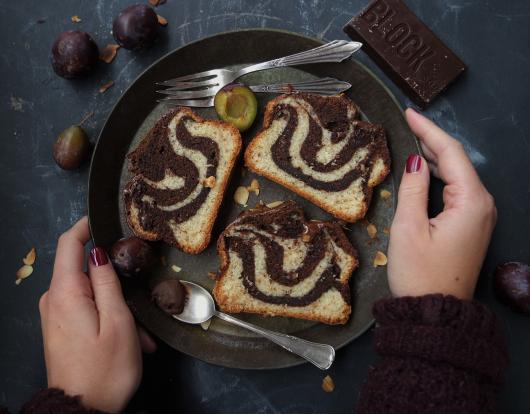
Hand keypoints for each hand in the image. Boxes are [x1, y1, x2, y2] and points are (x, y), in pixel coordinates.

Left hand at [39, 217, 155, 412]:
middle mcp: (54, 300)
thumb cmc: (104, 370)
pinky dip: (111, 319)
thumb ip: (108, 282)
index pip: (69, 243)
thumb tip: (100, 252)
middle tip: (141, 299)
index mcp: (65, 293)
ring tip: (141, 335)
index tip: (105, 218)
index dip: (86, 225)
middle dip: (117, 282)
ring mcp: (56, 314)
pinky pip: (88, 310)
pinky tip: (131, 341)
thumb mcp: (117, 321)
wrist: (82, 412)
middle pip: (85, 270)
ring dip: (119, 307)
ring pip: (92, 293)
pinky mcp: (62, 327)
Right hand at [388, 109, 496, 299]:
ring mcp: (480, 217)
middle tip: (407, 123)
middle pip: (457, 162)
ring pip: (457, 176)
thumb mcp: (408, 228)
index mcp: (471, 202)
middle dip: (432, 141)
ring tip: (412, 141)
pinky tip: (424, 171)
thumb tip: (415, 161)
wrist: (434, 313)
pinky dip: (439, 177)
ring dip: (435, 158)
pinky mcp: (471, 226)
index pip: (450, 153)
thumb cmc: (419, 273)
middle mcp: (483, 205)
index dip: (428, 130)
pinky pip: (457, 192)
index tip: (409, 113)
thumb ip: (412, 189)